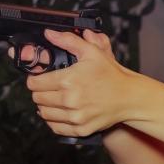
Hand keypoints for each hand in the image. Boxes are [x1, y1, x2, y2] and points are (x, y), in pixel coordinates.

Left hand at [20, 29, 137, 136]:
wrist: (129, 97)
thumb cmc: (111, 75)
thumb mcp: (91, 52)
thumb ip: (68, 41)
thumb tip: (49, 34)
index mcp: (68, 80)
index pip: (34, 84)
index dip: (35, 79)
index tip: (41, 78)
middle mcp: (69, 100)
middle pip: (37, 99)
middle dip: (40, 92)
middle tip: (50, 88)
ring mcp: (75, 117)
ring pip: (44, 114)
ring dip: (46, 106)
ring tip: (55, 99)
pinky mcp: (80, 129)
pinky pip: (55, 127)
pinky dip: (55, 120)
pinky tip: (61, 112)